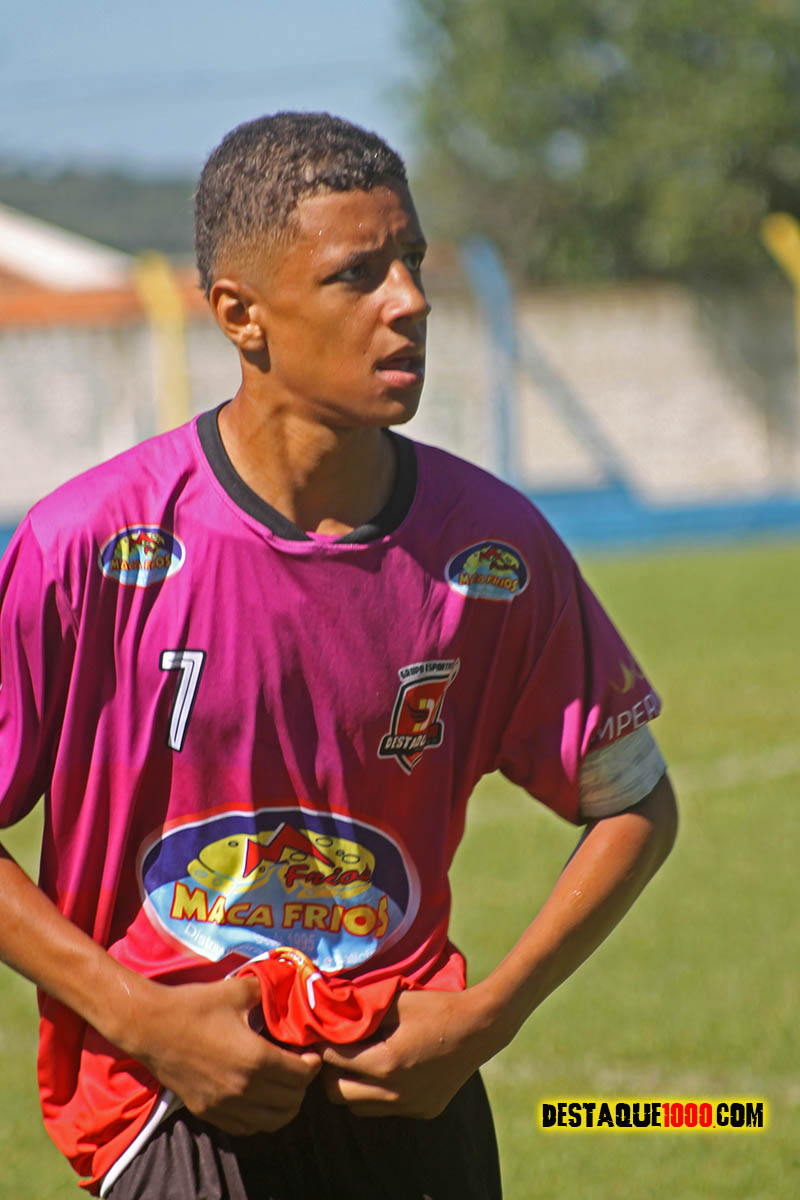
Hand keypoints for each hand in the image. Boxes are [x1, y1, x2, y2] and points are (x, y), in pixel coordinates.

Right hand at [129, 975, 320, 1134]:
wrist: (151, 1027)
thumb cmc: (195, 1006)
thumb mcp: (237, 990)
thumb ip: (267, 991)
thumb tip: (288, 986)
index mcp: (255, 1058)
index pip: (301, 1075)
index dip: (313, 1065)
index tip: (311, 1053)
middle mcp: (244, 1088)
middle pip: (292, 1102)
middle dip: (303, 1085)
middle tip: (300, 1068)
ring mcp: (225, 1105)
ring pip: (272, 1123)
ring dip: (286, 1107)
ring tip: (284, 1086)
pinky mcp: (208, 1112)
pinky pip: (247, 1128)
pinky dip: (261, 1118)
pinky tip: (259, 1098)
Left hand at [319, 987, 490, 1118]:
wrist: (480, 1027)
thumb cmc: (436, 1007)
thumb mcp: (395, 1001)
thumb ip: (361, 1011)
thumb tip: (328, 1013)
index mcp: (384, 1062)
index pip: (333, 1061)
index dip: (321, 1046)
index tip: (317, 1035)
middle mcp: (394, 1092)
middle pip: (337, 1093)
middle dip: (329, 1071)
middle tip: (334, 1050)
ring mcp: (409, 1105)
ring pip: (358, 1107)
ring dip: (352, 1086)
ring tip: (357, 1062)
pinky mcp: (423, 1110)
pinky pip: (386, 1109)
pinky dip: (377, 1094)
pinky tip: (387, 1071)